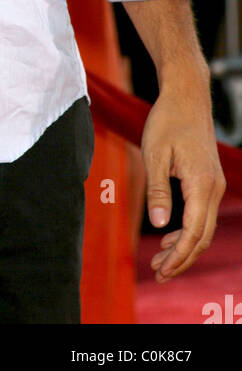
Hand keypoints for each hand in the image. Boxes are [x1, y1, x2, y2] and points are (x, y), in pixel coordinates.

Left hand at [141, 77, 224, 281]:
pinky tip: (168, 236)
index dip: (178, 255)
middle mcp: (214, 188)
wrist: (186, 96)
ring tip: (159, 261)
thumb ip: (157, 191)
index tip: (161, 270)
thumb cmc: (167, 120)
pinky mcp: (209, 180)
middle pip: (202, 237)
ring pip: (204, 228)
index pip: (194, 232)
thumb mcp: (154, 155)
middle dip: (181, 259)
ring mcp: (214, 184)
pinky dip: (187, 230)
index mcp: (202, 184)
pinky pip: (202, 214)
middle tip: (158, 274)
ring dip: (184, 247)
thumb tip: (159, 226)